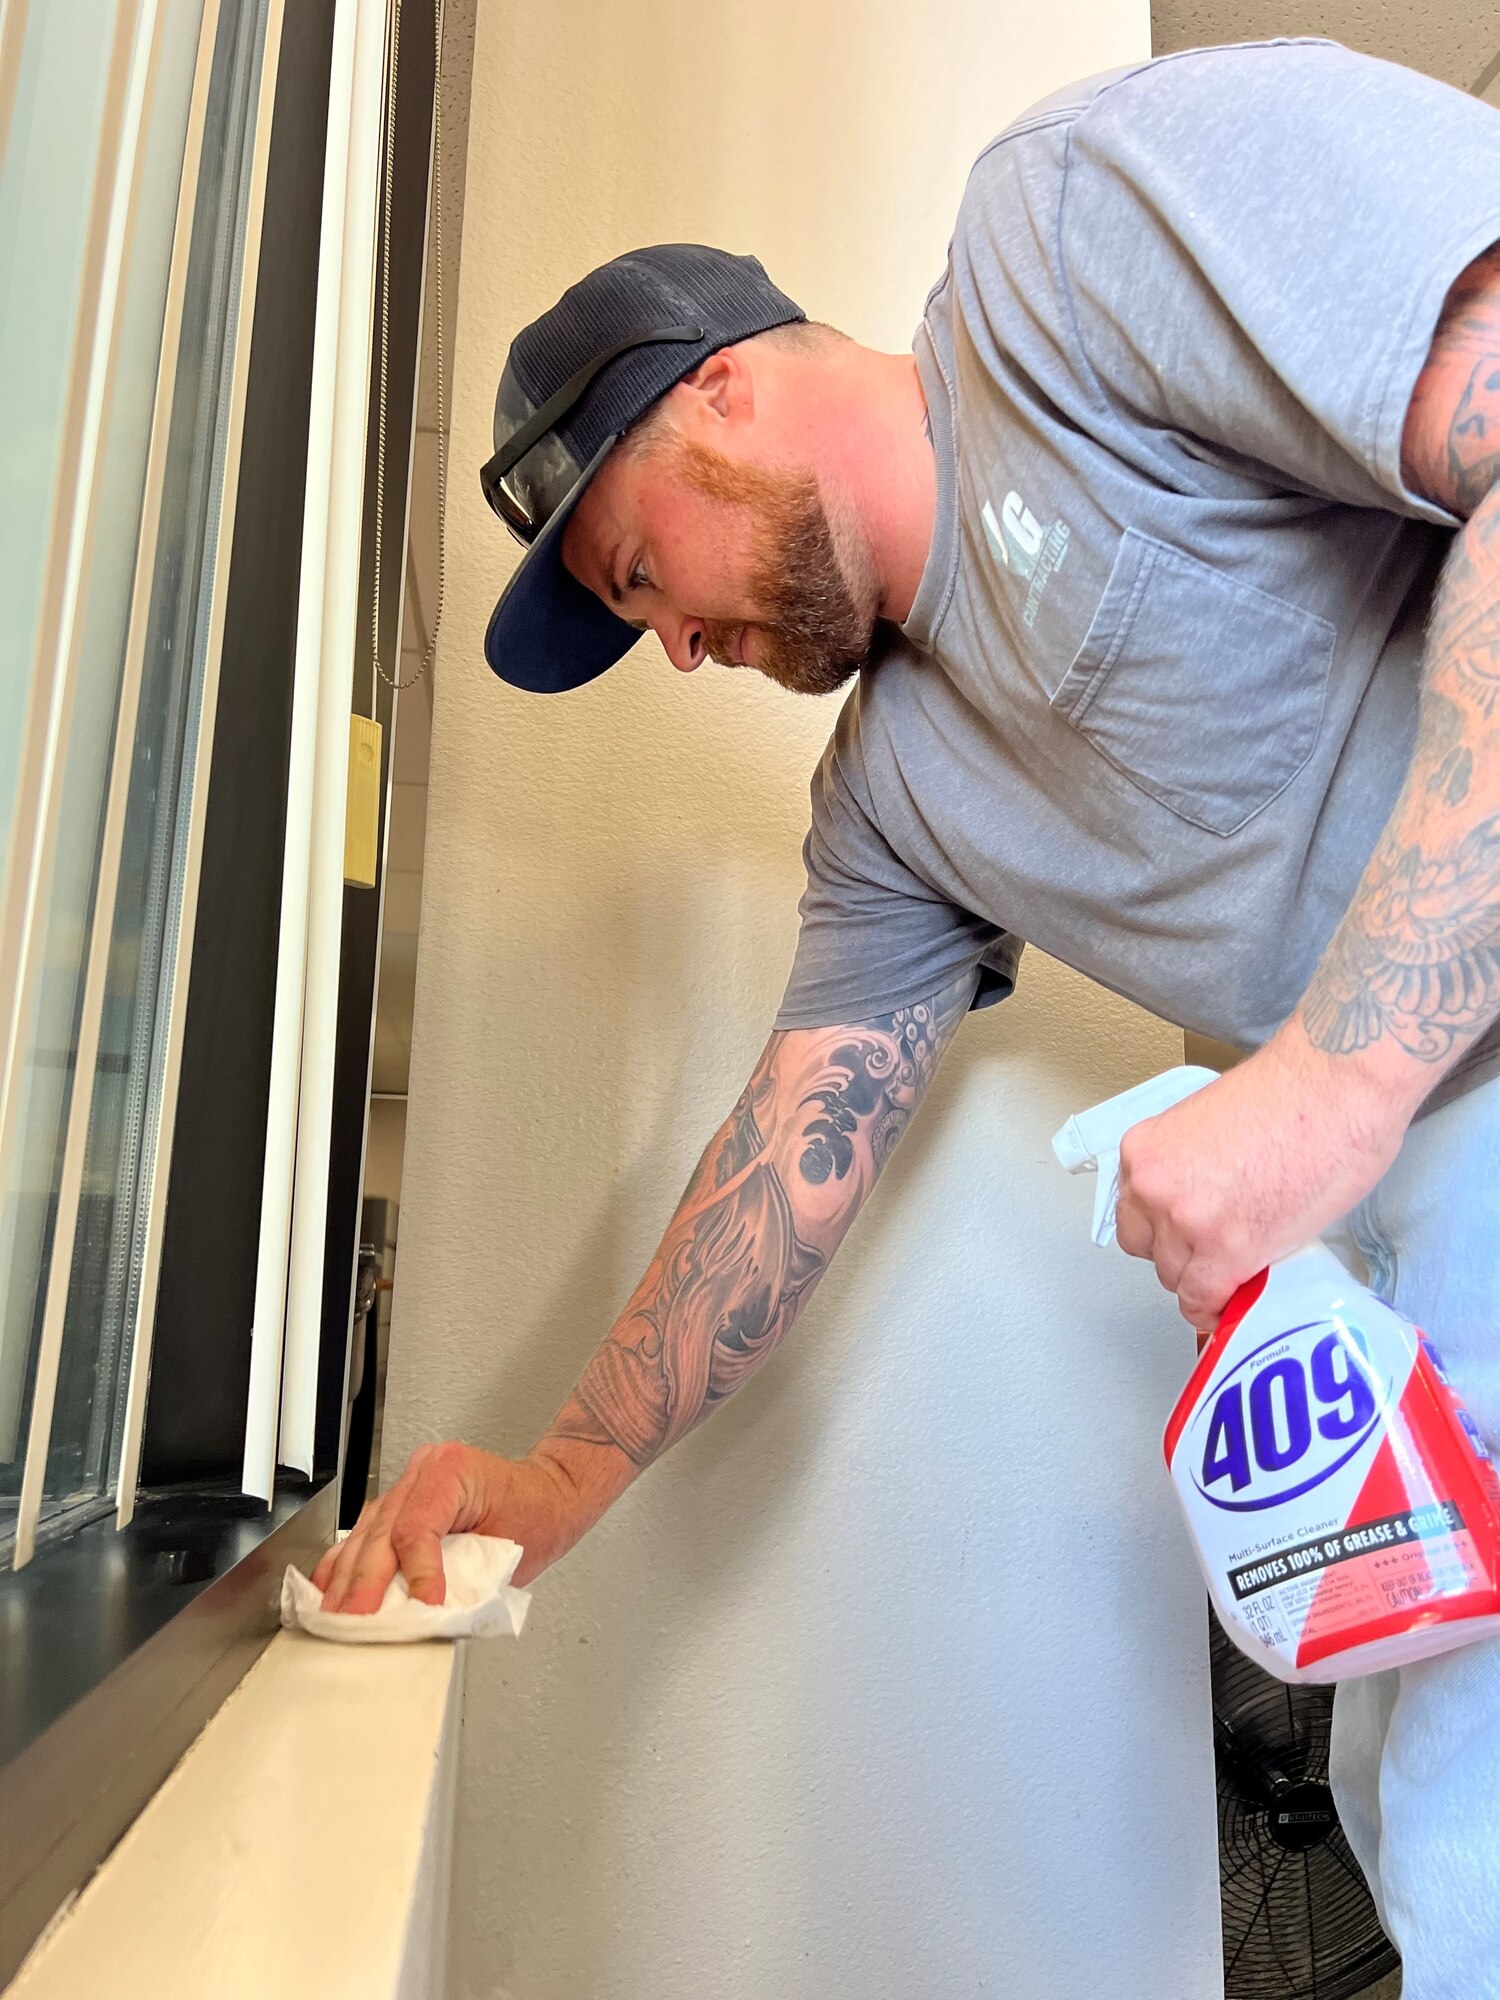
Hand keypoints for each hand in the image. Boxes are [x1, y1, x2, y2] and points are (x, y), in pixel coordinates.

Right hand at [312, 1441, 586, 1612]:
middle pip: (383, 1532)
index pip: (417, 1527)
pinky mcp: (400, 1500)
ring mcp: (408, 1482)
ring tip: (334, 1616)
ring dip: (347, 1579)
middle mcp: (425, 1470)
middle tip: (354, 1623)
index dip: (415, 1573)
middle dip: (365, 1584)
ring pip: (366, 1533)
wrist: (545, 1493)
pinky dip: (347, 1563)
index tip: (419, 1608)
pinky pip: (366, 1532)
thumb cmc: (536, 1515)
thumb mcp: (509, 1552)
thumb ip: (465, 1583)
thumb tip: (428, 1617)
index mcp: (453, 1471)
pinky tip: (329, 1588)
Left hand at [1113, 1034, 1406, 1328]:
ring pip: (1176, 1278)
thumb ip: (1193, 1165)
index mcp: (1146, 1150)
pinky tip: (1233, 1304)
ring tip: (1240, 1268)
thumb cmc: (1294, 1092)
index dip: (1164, 1230)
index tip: (1184, 1238)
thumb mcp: (1212, 1125)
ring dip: (1206, 1279)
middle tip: (1216, 1250)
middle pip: (1149, 1249)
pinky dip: (1218, 1309)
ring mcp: (1188, 1222)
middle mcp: (1155, 1186)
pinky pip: (1204, 1300)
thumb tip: (1205, 1199)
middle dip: (1182, 1254)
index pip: (1133, 1212)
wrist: (1336, 1084)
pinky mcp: (1227, 1251)